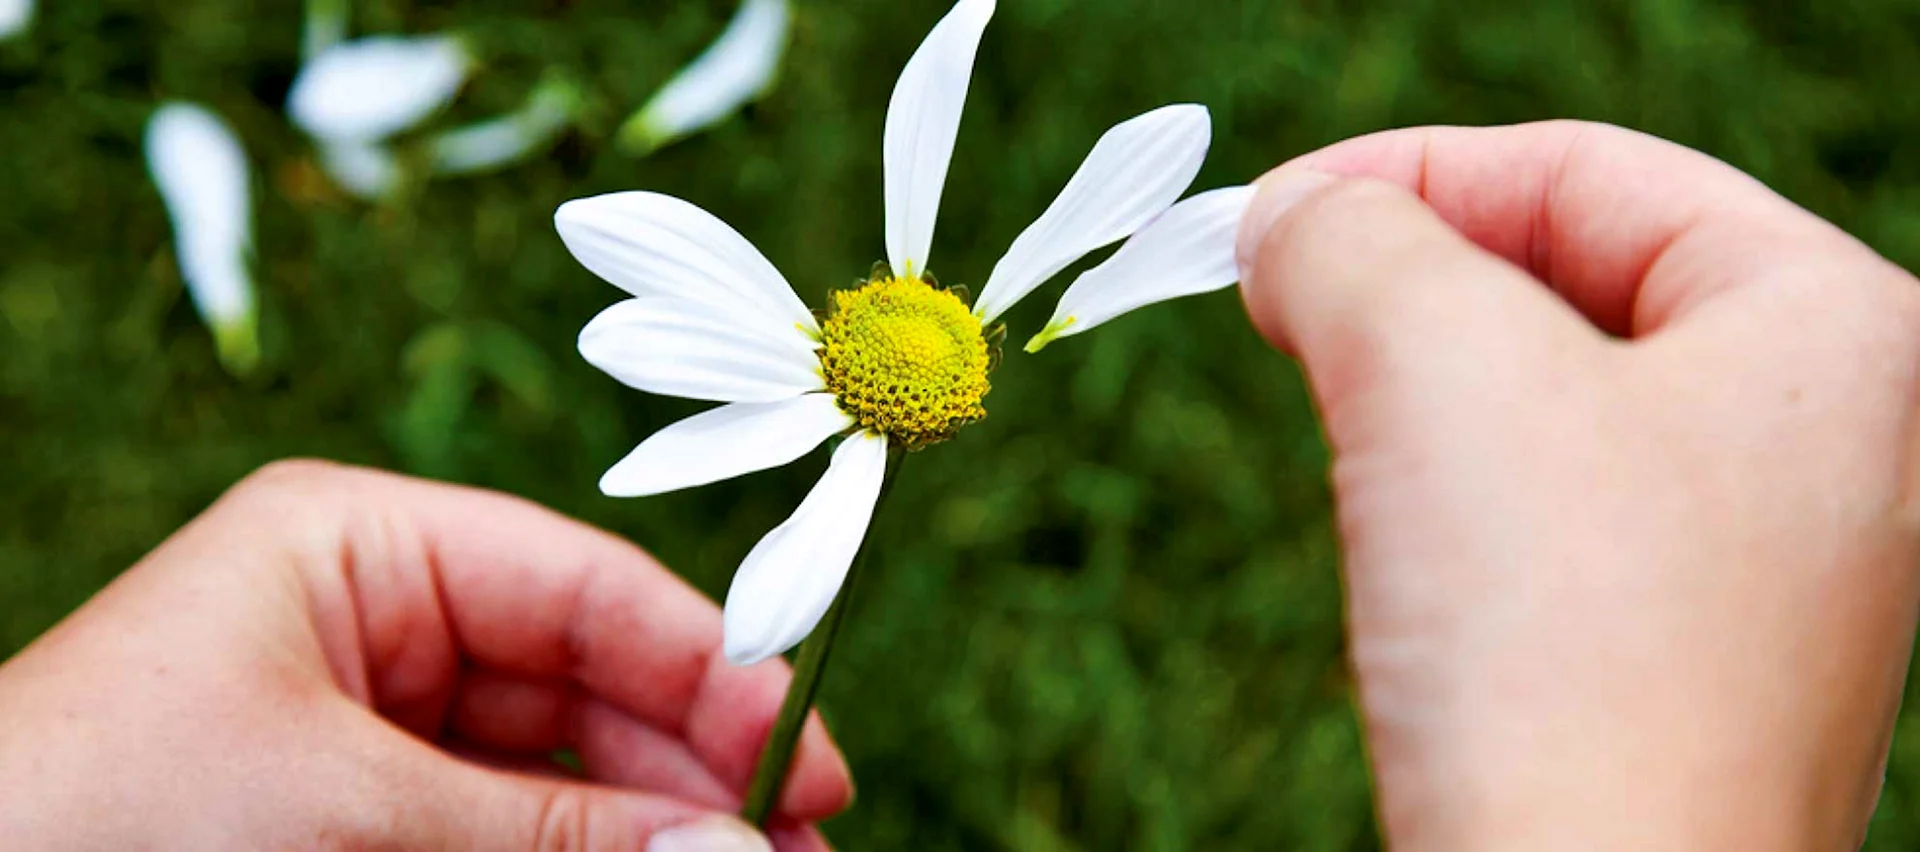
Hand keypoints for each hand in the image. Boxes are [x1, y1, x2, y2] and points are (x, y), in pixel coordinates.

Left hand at [0, 460, 852, 850]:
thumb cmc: (93, 822)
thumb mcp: (350, 810)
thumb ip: (555, 832)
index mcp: (358, 548)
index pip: (584, 589)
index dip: (713, 667)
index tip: (804, 761)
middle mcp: (375, 629)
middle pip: (589, 688)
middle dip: (691, 774)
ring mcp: (366, 737)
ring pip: (557, 778)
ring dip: (645, 833)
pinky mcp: (355, 828)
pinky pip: (501, 835)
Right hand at [1236, 121, 1919, 849]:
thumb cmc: (1558, 647)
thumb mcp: (1430, 361)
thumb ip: (1350, 236)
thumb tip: (1290, 226)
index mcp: (1834, 332)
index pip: (1592, 172)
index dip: (1409, 169)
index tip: (1266, 217)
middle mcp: (1834, 443)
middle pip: (1580, 279)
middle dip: (1412, 280)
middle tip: (1279, 301)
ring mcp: (1771, 563)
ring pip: (1559, 399)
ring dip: (1423, 384)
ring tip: (1338, 413)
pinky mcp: (1691, 658)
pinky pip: (1558, 511)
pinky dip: (1455, 487)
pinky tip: (1400, 529)